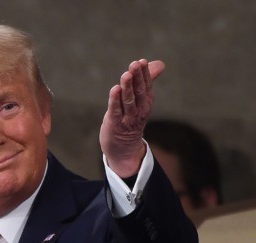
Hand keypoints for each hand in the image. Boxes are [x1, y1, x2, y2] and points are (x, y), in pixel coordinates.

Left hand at [99, 59, 164, 177]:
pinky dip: (115, 100)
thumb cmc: (130, 119)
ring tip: (126, 74)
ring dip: (127, 87)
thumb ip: (147, 81)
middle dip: (137, 77)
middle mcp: (139, 110)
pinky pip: (116, 110)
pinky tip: (115, 89)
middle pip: (139, 92)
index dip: (144, 74)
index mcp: (146, 102)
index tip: (142, 61)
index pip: (146, 86)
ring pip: (128, 101)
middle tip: (135, 64)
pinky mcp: (115, 124)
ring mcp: (128, 118)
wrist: (124, 148)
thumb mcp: (140, 100)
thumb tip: (160, 64)